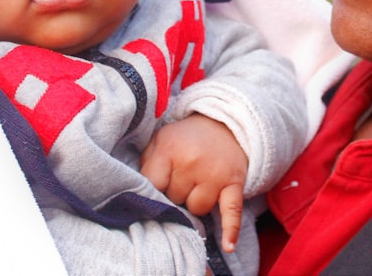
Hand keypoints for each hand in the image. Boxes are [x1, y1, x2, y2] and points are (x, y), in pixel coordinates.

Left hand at [140, 114, 247, 252]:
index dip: (153, 190)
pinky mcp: (233, 184)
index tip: (156, 187)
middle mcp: (192, 162)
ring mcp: (214, 174)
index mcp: (169, 149)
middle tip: (182, 176)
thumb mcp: (160, 139)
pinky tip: (228, 246)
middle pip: (175, 198)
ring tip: (198, 184)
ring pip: (197, 209)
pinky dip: (230, 230)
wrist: (224, 125)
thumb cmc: (186, 137)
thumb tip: (138, 191)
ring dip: (195, 202)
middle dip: (176, 192)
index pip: (153, 185)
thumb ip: (146, 163)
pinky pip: (232, 212)